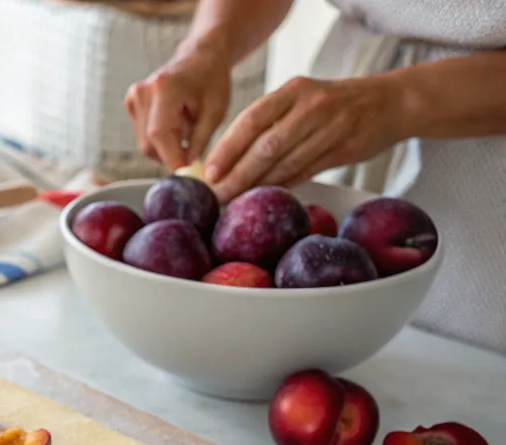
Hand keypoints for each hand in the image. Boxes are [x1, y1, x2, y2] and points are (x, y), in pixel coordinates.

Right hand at [125, 44, 231, 170]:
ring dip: (164, 148)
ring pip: (144, 143)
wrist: (200, 58)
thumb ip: (199, 142)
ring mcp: (134, 96)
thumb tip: (187, 169)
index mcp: (164, 88)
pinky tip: (173, 125)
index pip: (160, 135)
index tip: (188, 175)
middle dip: (170, 156)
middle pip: (149, 143)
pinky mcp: (131, 102)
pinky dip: (158, 139)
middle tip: (192, 156)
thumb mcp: (215, 112)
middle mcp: (143, 91)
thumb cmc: (212, 82)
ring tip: (185, 133)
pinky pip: (141, 134)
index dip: (172, 159)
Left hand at [204, 76, 403, 201]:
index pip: (251, 120)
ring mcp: (331, 127)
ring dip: (257, 186)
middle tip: (217, 194)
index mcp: (294, 90)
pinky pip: (305, 172)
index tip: (208, 172)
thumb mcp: (302, 99)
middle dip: (237, 174)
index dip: (227, 148)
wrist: (391, 101)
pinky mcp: (344, 148)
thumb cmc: (335, 104)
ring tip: (235, 200)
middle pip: (266, 146)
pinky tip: (265, 197)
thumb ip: (271, 122)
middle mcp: (312, 105)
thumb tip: (229, 158)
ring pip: (285, 163)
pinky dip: (283, 186)